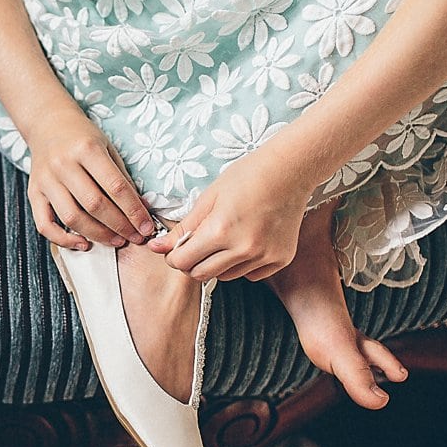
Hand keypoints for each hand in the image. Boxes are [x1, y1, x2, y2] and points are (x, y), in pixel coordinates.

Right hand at [25, 112, 155, 250]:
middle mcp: (63, 164)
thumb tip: (140, 210)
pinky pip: (45, 225)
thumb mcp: (107, 148)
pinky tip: (83, 244)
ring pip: (72, 217)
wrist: (48, 125)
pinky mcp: (34, 193)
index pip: (116, 187)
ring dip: (98, 235)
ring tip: (116, 241)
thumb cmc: (82, 138)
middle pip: (95, 205)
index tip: (146, 226)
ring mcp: (46, 180)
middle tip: (135, 237)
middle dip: (120, 226)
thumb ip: (122, 178)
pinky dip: (63, 240)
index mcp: (86, 149)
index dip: (134, 211)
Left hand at [148, 152, 318, 281]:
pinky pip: (251, 274)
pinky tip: (247, 241)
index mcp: (221, 231)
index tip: (175, 249)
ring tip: (226, 237)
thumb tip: (156, 247)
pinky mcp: (280, 259)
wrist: (290, 170)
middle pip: (202, 274)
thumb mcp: (209, 198)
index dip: (174, 257)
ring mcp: (264, 256)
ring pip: (226, 276)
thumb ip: (183, 228)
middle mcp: (243, 249)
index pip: (183, 262)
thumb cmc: (247, 176)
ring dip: (217, 264)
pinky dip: (242, 264)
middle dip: (192, 263)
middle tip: (196, 245)